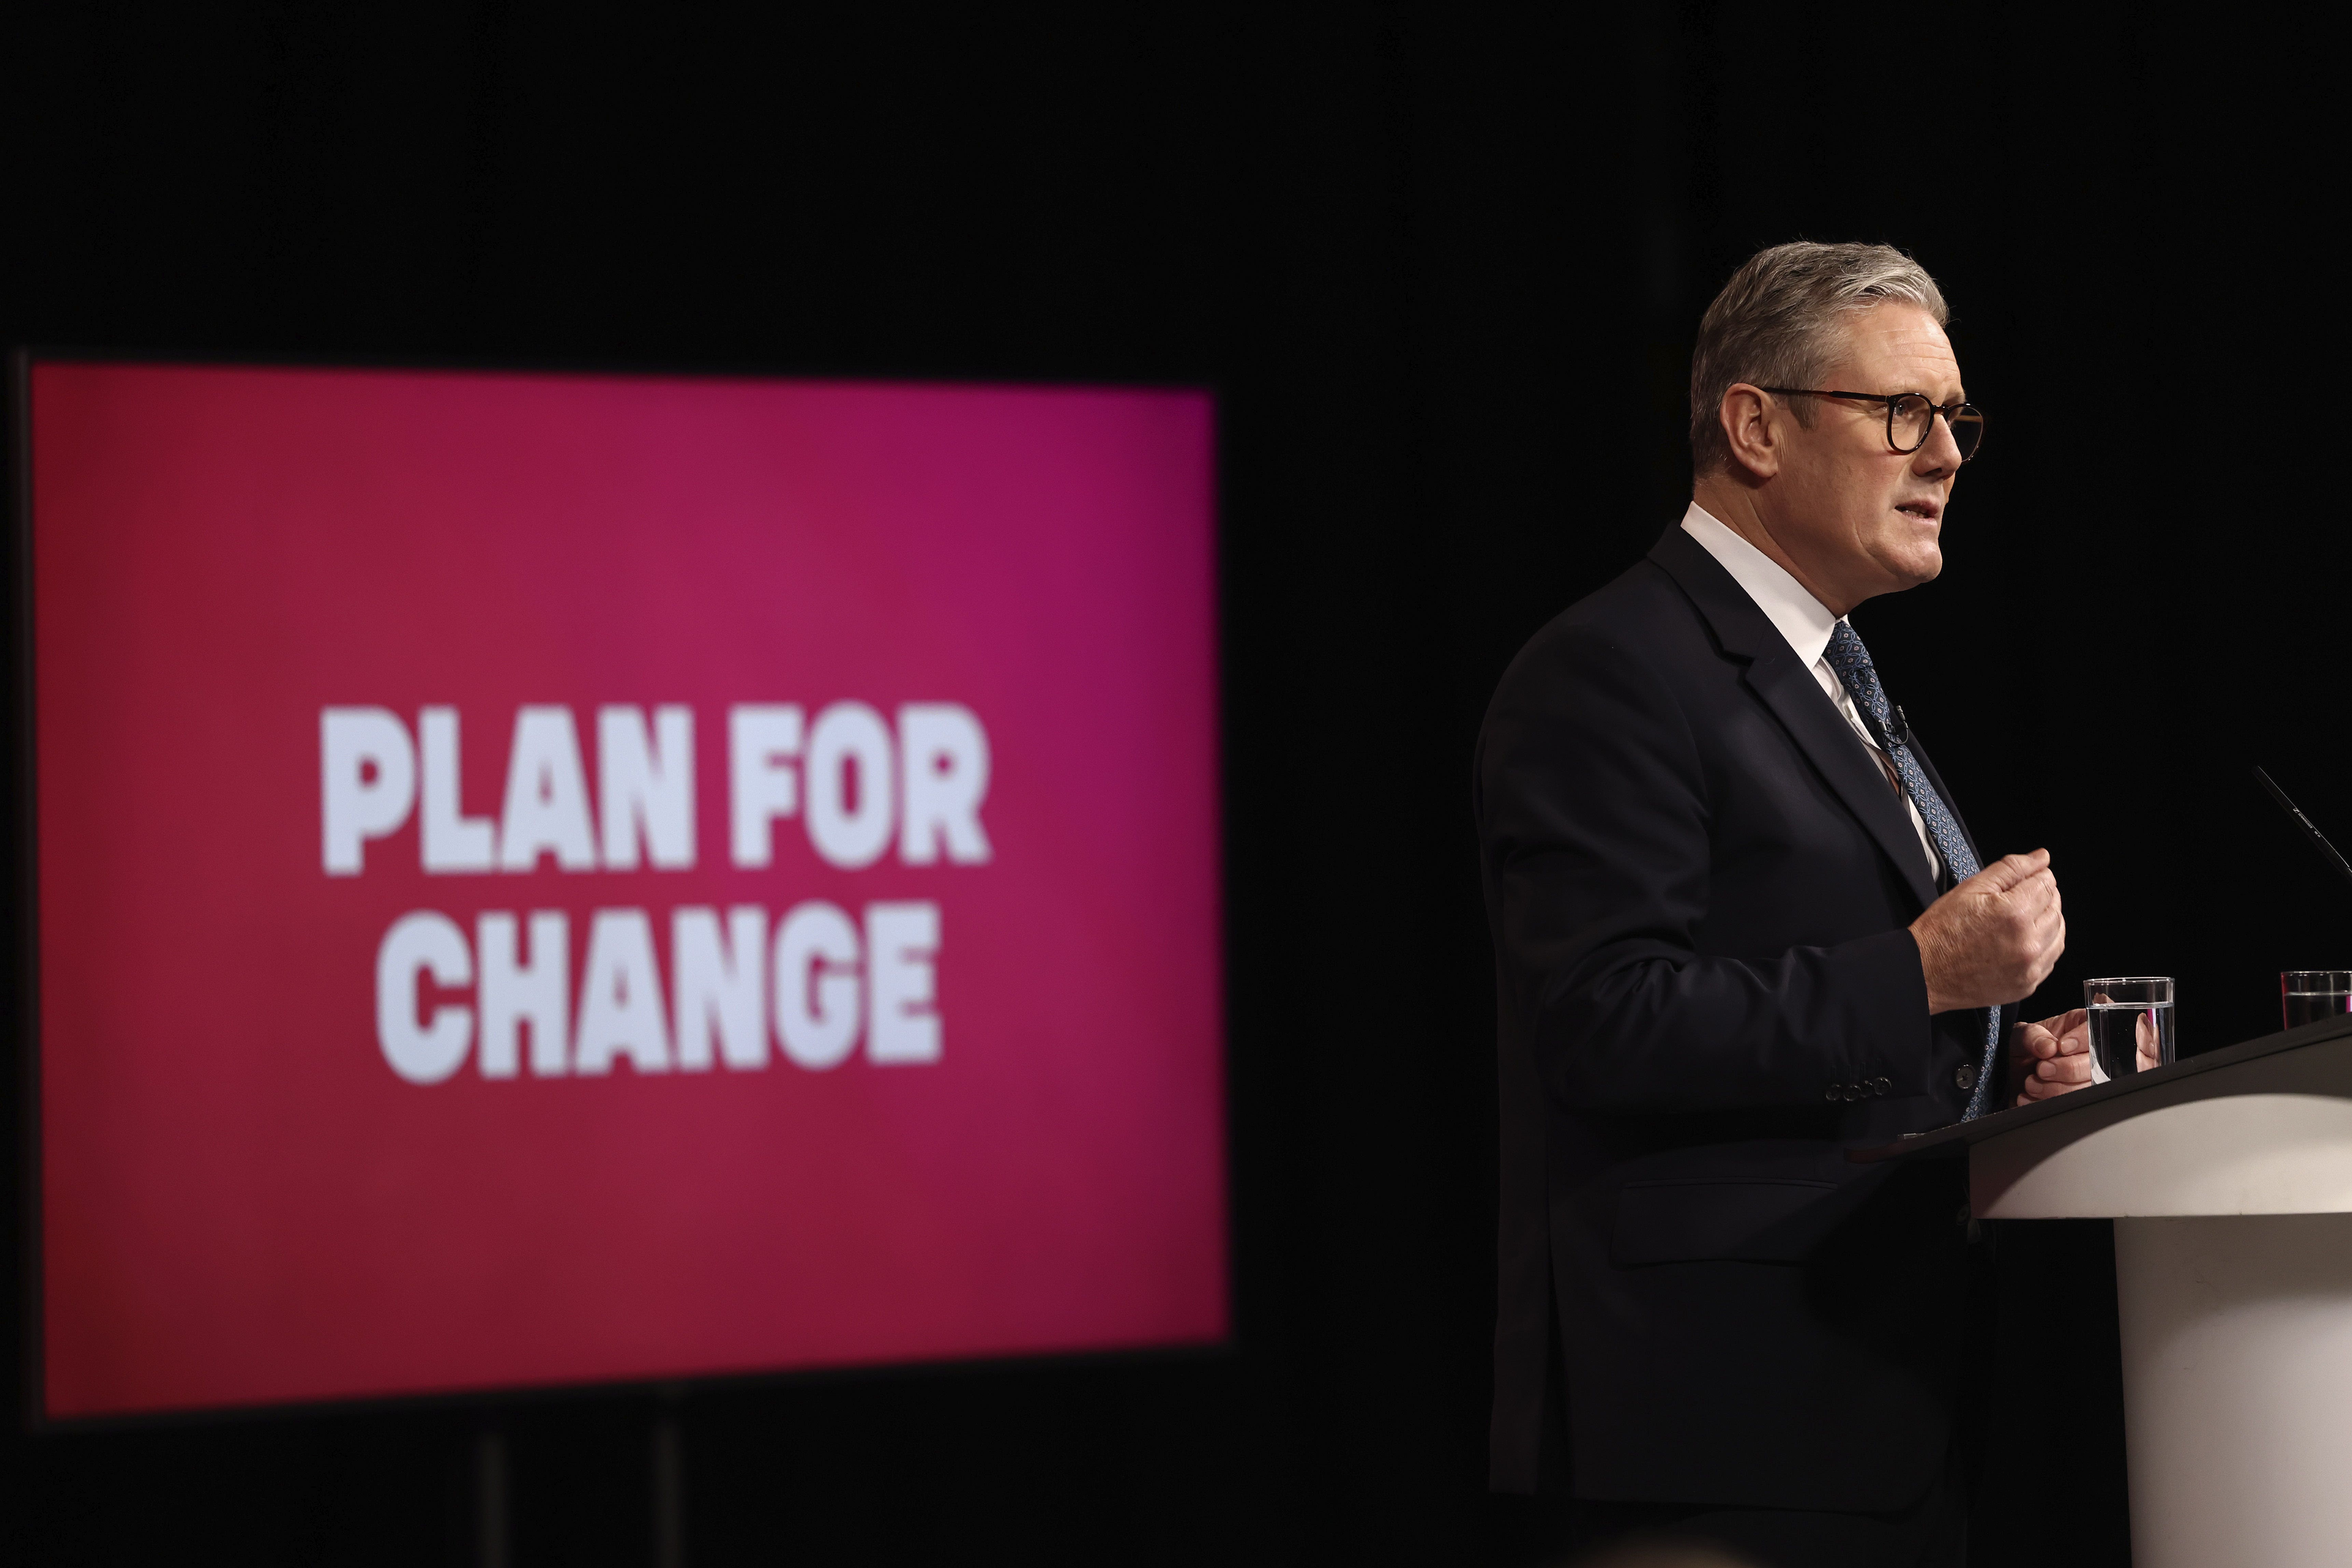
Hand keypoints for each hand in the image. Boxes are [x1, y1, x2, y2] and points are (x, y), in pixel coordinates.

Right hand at [1909, 848, 2063, 1013]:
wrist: (1925, 973)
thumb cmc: (1942, 930)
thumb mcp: (1970, 888)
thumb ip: (2011, 868)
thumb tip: (2042, 857)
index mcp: (2014, 912)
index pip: (2046, 884)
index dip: (2037, 876)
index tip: (2025, 880)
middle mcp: (2027, 942)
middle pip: (2056, 908)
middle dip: (2044, 898)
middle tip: (2022, 898)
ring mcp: (2029, 967)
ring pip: (2058, 934)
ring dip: (2048, 921)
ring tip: (2026, 918)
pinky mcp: (2028, 985)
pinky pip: (2051, 960)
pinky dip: (2045, 946)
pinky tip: (2027, 940)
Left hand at [2011, 1008, 2090, 1104]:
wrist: (2011, 1073)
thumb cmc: (2022, 1048)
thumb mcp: (2020, 1034)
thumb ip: (2032, 1036)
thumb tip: (2050, 1047)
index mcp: (2080, 1028)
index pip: (2096, 1031)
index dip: (2083, 1041)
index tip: (2061, 1047)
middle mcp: (2089, 1053)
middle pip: (2097, 1065)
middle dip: (2067, 1070)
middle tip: (2042, 1069)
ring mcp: (2086, 1078)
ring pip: (2087, 1088)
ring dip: (2056, 1090)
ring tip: (2031, 1084)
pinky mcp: (2077, 1097)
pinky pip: (2073, 1105)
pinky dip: (2048, 1103)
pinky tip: (2029, 1098)